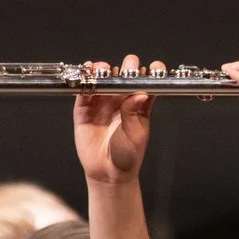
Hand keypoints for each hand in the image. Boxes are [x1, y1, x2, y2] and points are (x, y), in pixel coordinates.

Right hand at [74, 55, 153, 184]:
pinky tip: (87, 72)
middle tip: (128, 68)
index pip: (146, 83)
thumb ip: (134, 113)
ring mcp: (102, 103)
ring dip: (104, 70)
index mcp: (138, 105)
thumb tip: (140, 94)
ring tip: (104, 69)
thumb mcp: (135, 134)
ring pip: (103, 79)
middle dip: (127, 67)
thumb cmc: (127, 154)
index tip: (154, 67)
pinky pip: (84, 91)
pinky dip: (84, 80)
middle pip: (124, 76)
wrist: (108, 172)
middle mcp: (121, 100)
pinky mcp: (85, 109)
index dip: (151, 73)